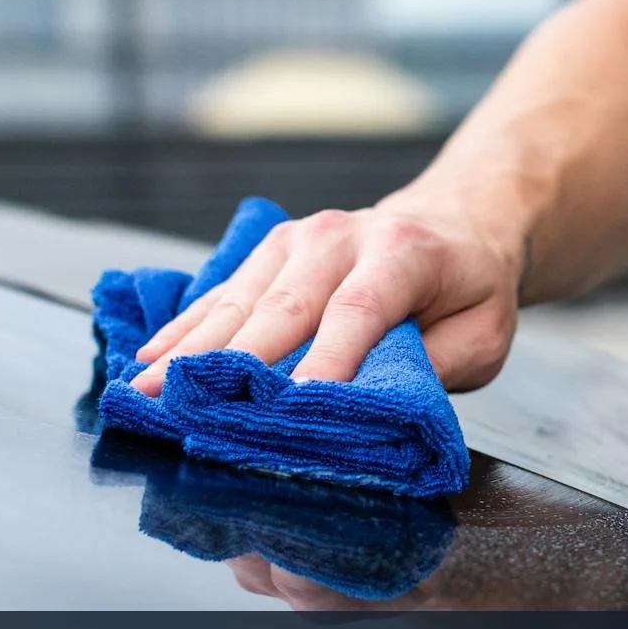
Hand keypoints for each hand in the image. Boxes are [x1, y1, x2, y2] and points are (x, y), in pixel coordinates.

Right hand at [128, 193, 523, 395]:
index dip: (321, 363)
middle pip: (280, 307)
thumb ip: (433, 368)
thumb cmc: (470, 287)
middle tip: (180, 407)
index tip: (286, 408)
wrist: (456, 220)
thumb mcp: (482, 333)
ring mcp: (299, 239)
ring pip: (240, 300)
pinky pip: (223, 294)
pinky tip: (148, 358)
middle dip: (228, 363)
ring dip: (189, 350)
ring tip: (144, 391)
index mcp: (402, 254)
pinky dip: (185, 328)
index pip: (355, 313)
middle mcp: (341, 238)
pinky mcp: (272, 252)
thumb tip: (372, 409)